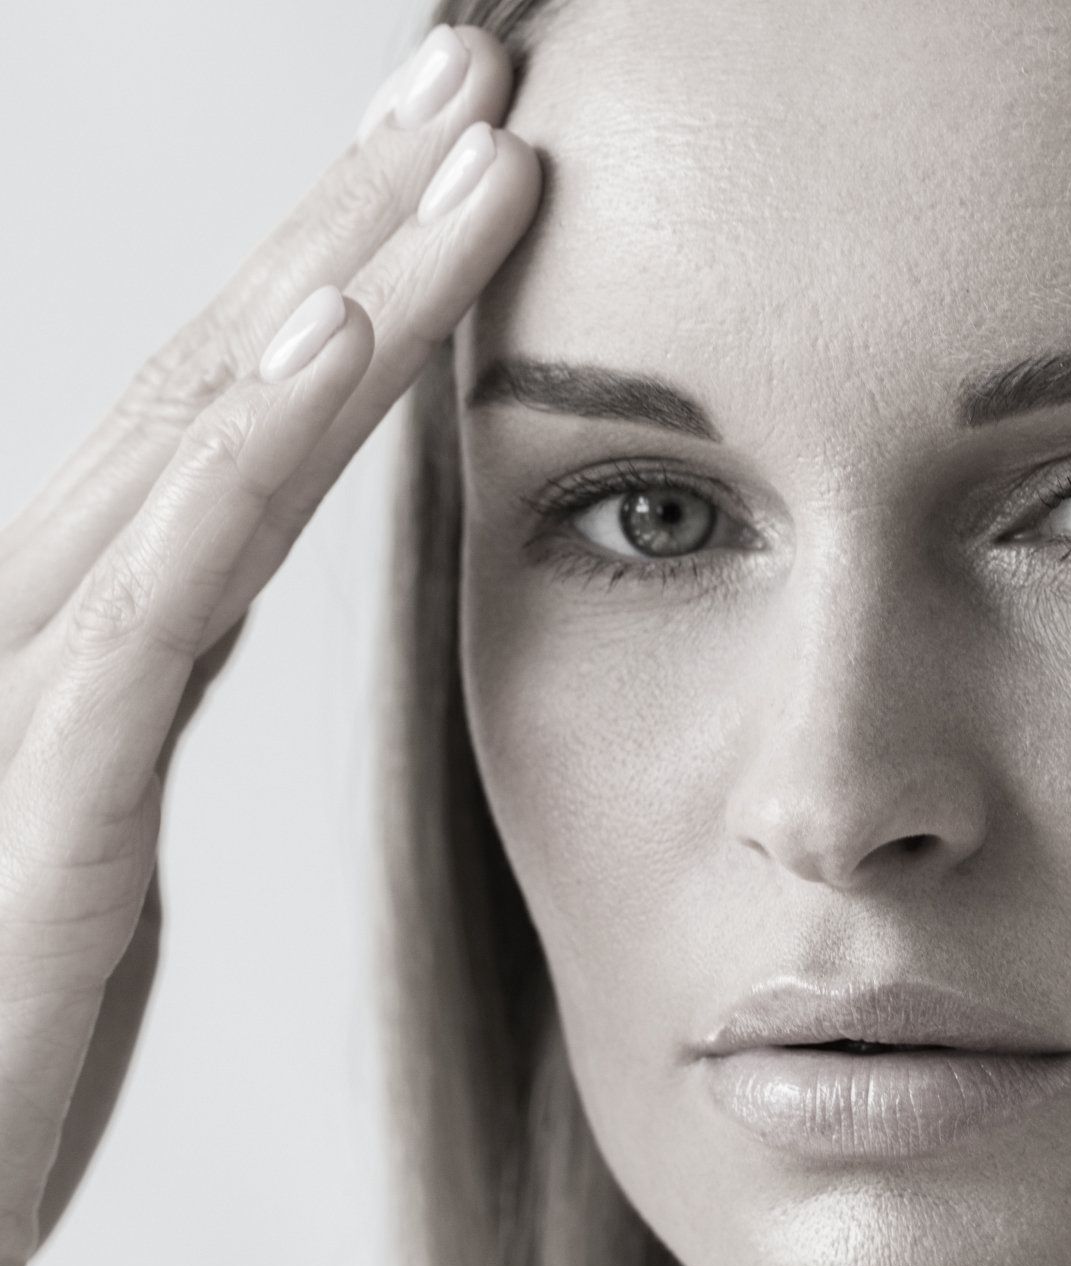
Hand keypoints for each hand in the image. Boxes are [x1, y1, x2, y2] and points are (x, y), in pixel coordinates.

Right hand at [0, 23, 538, 1265]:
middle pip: (225, 373)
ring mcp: (28, 690)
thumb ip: (130, 705)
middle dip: (357, 211)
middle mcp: (43, 618)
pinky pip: (155, 597)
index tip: (466, 168)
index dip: (350, 278)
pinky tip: (327, 345)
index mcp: (81, 634)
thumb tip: (193, 603)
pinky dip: (239, 461)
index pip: (234, 417)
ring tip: (468, 142)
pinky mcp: (42, 797)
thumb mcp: (83, 839)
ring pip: (208, 439)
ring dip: (345, 279)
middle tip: (480, 70)